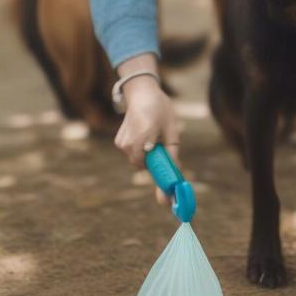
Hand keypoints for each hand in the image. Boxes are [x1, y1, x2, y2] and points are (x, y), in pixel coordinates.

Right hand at [114, 54, 179, 204]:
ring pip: (139, 161)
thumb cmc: (160, 109)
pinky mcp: (119, 142)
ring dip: (148, 155)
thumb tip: (176, 172)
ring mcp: (122, 144)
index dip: (161, 187)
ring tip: (155, 136)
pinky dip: (141, 150)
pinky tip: (147, 136)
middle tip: (165, 152)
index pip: (152, 169)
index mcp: (144, 138)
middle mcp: (129, 144)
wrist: (141, 92)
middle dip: (156, 164)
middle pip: (146, 166)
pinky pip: (133, 154)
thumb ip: (172, 153)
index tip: (166, 203)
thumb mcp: (172, 130)